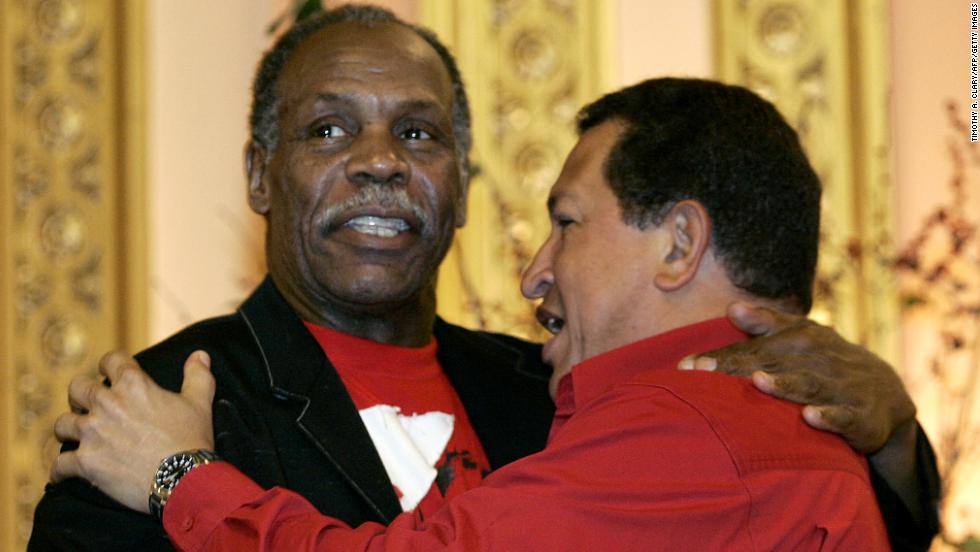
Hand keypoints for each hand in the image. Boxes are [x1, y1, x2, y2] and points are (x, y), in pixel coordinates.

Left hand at [50, 350, 215, 512]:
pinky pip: (60, 464)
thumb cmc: (191, 438)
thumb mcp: (200, 402)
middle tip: (88, 406)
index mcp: (133, 384)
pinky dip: (61, 470)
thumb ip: (198, 375)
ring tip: (75, 437)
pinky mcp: (85, 462)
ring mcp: (92, 433)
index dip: (109, 364)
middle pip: (77, 388)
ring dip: (68, 430)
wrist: (183, 478)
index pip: (110, 360)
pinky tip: (65, 473)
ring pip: (62, 424)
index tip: (110, 372)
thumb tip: (199, 355)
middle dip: (81, 396)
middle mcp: (107, 404)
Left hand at [678, 302, 915, 452]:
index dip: (719, 357)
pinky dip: (829, 417)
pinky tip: (810, 417)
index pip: (751, 349)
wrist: (886, 391)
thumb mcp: (801, 336)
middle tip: (702, 376)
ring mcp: (839, 388)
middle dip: (737, 370)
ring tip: (758, 382)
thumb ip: (766, 324)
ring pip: (807, 386)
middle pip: (771, 366)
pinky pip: (844, 417)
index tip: (686, 366)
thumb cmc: (826, 362)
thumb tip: (731, 308)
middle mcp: (817, 360)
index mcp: (799, 340)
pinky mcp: (860, 417)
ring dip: (784, 385)